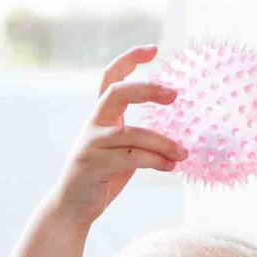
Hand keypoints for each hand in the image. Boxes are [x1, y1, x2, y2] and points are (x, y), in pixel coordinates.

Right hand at [43, 42, 187, 229]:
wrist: (73, 207)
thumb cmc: (102, 177)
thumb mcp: (122, 150)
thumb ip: (140, 136)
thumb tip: (178, 132)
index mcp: (100, 116)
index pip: (111, 77)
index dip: (130, 59)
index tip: (154, 49)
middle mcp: (93, 123)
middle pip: (118, 92)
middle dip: (147, 89)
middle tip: (175, 94)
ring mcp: (91, 143)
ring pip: (133, 133)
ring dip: (163, 142)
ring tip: (183, 153)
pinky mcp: (94, 165)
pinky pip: (132, 157)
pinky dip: (156, 161)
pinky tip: (171, 167)